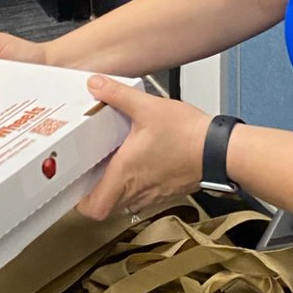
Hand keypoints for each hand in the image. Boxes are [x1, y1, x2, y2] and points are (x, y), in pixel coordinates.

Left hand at [77, 75, 209, 220]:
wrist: (218, 150)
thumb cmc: (187, 135)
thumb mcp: (147, 107)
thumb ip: (117, 95)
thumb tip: (96, 84)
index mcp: (126, 173)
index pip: (94, 208)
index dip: (80, 200)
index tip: (75, 183)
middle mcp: (137, 190)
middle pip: (106, 207)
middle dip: (95, 191)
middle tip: (90, 170)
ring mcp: (153, 195)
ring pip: (123, 203)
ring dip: (115, 188)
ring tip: (111, 164)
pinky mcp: (166, 192)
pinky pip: (142, 197)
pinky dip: (134, 186)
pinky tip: (137, 163)